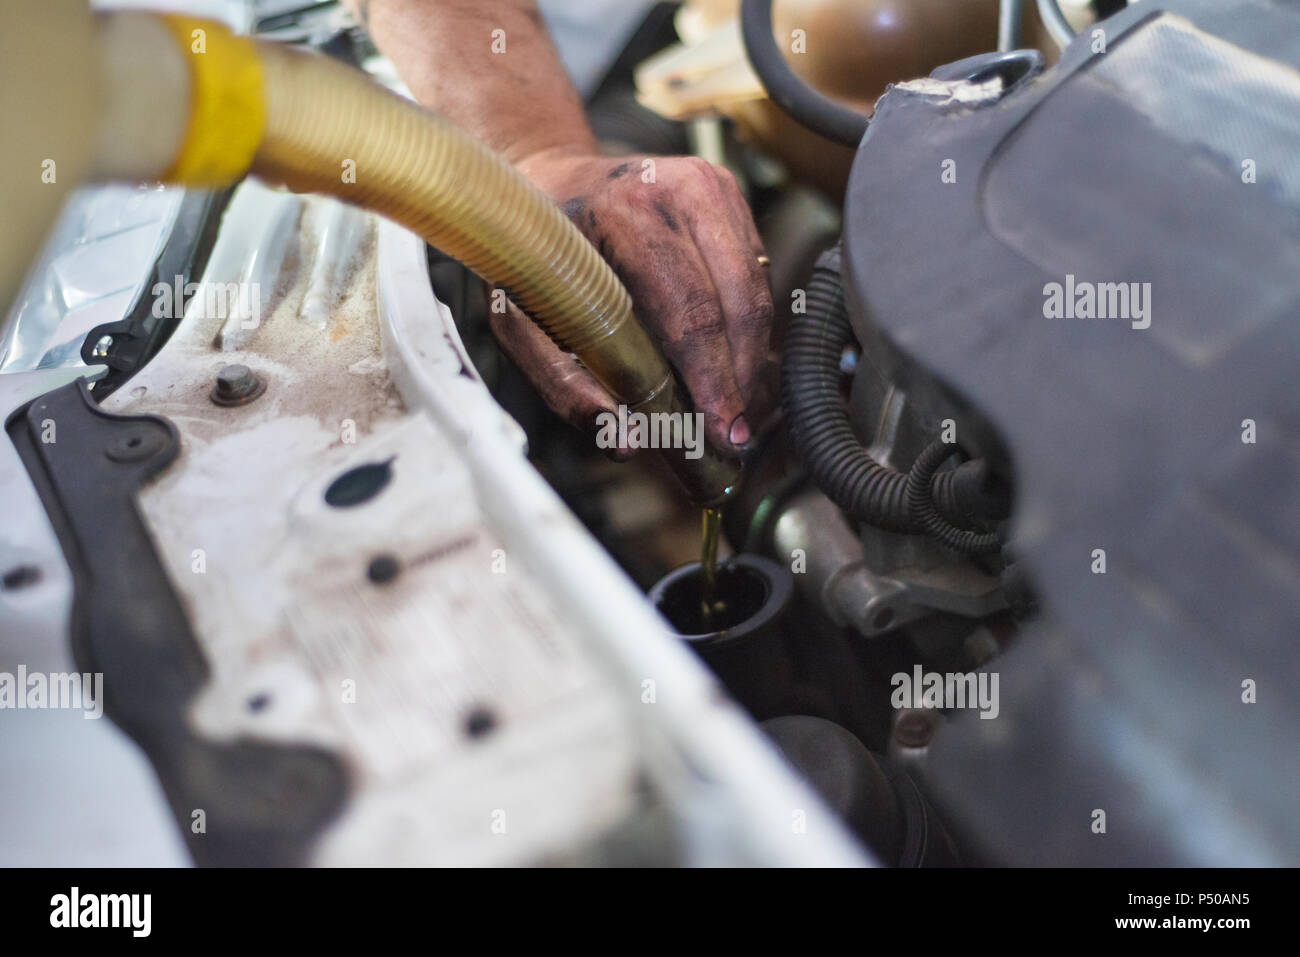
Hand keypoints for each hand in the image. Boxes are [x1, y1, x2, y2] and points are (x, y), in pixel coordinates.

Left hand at [491, 148, 774, 457]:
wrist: (545, 177)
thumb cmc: (533, 252)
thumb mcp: (519, 320)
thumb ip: (563, 383)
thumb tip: (625, 441)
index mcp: (623, 215)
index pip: (690, 310)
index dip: (712, 378)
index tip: (721, 429)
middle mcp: (677, 191)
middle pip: (737, 304)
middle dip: (738, 378)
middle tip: (732, 432)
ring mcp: (710, 185)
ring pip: (756, 292)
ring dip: (749, 357)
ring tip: (731, 403)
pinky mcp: (728, 192)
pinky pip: (754, 274)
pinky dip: (745, 324)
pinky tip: (725, 357)